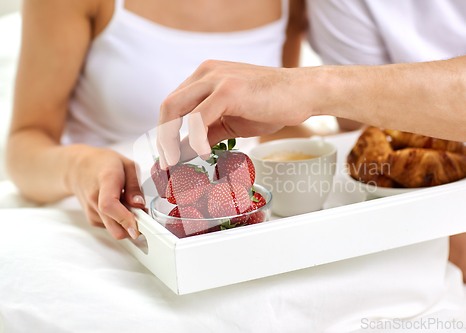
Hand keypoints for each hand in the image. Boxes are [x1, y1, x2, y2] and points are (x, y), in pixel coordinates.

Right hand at [68, 147, 144, 239]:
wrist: (78, 167)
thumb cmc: (104, 163)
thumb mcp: (127, 165)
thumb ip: (134, 186)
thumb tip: (139, 204)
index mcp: (106, 180)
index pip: (109, 205)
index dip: (124, 219)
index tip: (136, 227)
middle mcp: (95, 198)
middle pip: (113, 227)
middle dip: (133, 228)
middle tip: (144, 216)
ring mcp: (91, 210)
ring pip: (115, 230)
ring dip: (127, 223)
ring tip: (129, 204)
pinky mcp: (92, 219)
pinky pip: (111, 227)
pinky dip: (119, 221)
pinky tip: (119, 207)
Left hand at [156, 60, 319, 167]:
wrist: (303, 93)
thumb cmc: (271, 105)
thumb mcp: (231, 122)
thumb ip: (206, 134)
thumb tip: (183, 152)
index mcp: (204, 76)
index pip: (173, 105)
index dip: (165, 132)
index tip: (166, 156)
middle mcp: (206, 72)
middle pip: (168, 106)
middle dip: (162, 139)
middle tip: (164, 164)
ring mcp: (216, 78)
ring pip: (176, 109)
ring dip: (170, 140)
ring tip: (175, 163)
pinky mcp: (229, 90)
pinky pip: (199, 117)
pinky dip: (195, 139)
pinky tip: (203, 154)